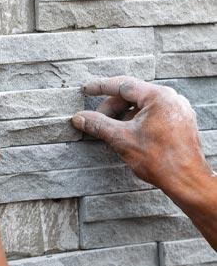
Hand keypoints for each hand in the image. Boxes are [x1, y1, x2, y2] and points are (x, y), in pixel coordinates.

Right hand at [72, 76, 212, 193]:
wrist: (186, 181)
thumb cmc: (160, 160)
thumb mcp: (122, 139)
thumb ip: (99, 125)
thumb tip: (79, 117)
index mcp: (158, 97)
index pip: (123, 85)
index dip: (101, 87)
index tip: (87, 89)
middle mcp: (170, 98)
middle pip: (132, 95)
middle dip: (111, 107)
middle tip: (96, 120)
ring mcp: (176, 109)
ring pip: (141, 106)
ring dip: (123, 115)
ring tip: (112, 130)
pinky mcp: (178, 121)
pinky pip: (152, 114)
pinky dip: (136, 120)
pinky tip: (127, 133)